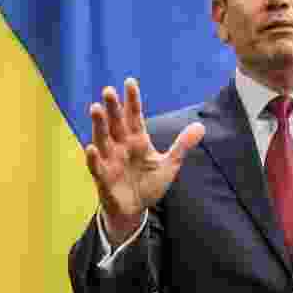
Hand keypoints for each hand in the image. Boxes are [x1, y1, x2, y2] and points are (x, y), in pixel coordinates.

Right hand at [84, 78, 204, 244]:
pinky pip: (96, 166)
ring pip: (102, 139)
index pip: (134, 116)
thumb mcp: (168, 164)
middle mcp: (121, 146)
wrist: (134, 211)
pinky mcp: (103, 178)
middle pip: (115, 123)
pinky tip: (92, 147)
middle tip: (108, 90)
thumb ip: (182, 145)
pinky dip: (93, 157)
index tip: (130, 81)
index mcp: (137, 140)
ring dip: (98, 125)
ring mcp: (110, 160)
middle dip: (112, 108)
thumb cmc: (148, 184)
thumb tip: (201, 126)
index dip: (132, 100)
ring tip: (95, 108)